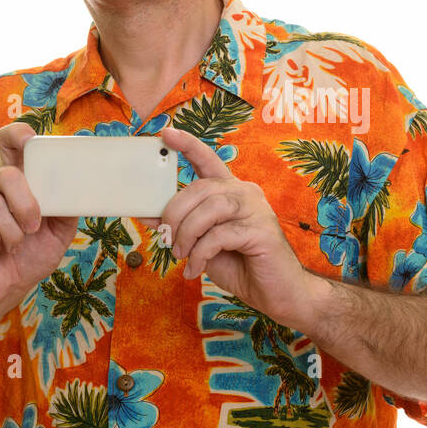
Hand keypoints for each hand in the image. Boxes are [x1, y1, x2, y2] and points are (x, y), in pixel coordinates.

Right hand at [0, 123, 78, 332]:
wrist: (4, 289)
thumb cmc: (30, 256)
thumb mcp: (60, 232)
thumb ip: (68, 208)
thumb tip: (81, 189)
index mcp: (19, 182)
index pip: (11, 142)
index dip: (18, 135)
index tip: (30, 141)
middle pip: (7, 173)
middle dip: (26, 204)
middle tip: (33, 227)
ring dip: (11, 232)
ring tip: (14, 246)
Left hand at [145, 125, 317, 329]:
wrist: (279, 294)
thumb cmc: (242, 266)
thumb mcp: (202, 244)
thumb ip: (181, 226)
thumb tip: (148, 214)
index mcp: (231, 191)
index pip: (208, 159)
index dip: (187, 144)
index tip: (165, 133)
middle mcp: (246, 193)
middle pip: (201, 188)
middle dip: (175, 213)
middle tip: (166, 238)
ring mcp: (257, 210)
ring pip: (210, 208)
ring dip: (187, 233)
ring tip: (181, 254)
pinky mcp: (262, 231)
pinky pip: (220, 235)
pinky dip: (200, 253)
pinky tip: (195, 268)